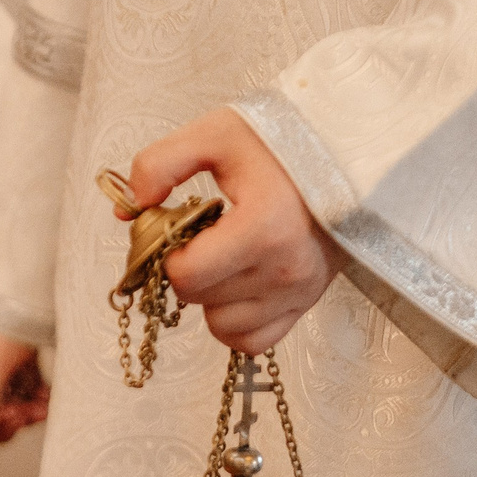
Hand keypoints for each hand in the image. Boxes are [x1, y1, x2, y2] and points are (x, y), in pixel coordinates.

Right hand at [0, 306, 49, 451]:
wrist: (30, 271)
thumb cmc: (2, 307)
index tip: (7, 417)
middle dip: (4, 419)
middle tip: (29, 412)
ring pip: (0, 406)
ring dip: (23, 411)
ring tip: (42, 404)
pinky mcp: (11, 360)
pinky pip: (18, 392)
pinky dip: (33, 398)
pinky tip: (47, 396)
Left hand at [124, 108, 339, 353]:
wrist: (346, 153)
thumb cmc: (280, 142)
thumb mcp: (214, 134)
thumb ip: (159, 163)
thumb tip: (129, 208)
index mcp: (264, 228)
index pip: (186, 275)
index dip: (168, 253)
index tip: (179, 227)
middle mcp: (287, 269)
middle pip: (198, 299)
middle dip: (188, 269)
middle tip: (202, 236)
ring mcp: (300, 292)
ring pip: (221, 325)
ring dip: (210, 295)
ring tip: (225, 255)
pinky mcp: (307, 304)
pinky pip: (253, 341)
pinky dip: (235, 320)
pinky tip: (236, 283)